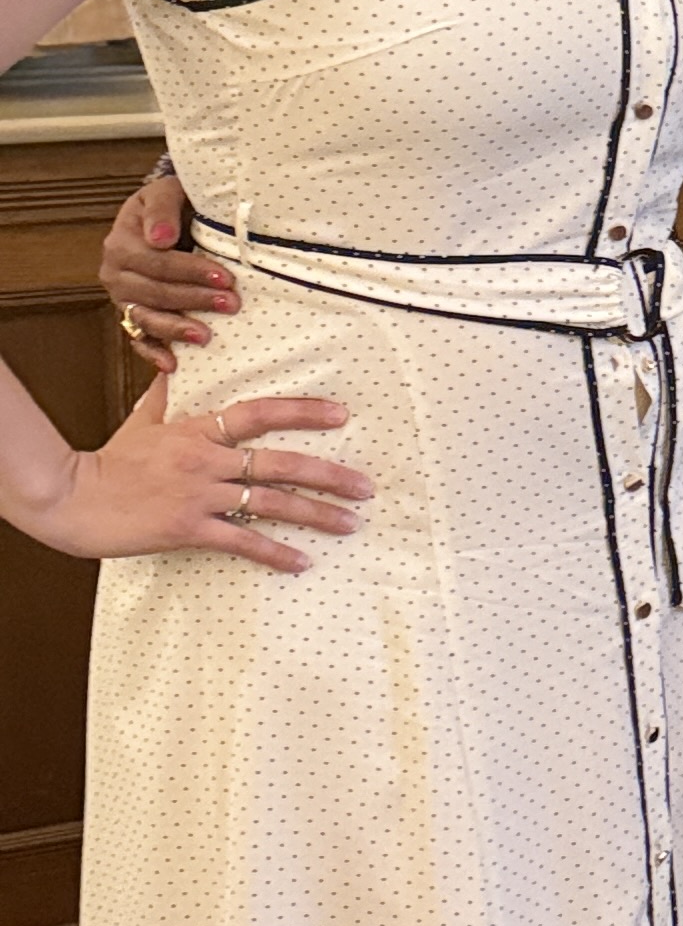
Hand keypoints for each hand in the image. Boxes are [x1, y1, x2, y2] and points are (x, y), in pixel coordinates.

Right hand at [18, 372, 371, 571]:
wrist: (73, 498)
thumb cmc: (107, 462)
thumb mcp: (142, 421)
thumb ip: (166, 395)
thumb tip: (174, 363)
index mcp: (199, 431)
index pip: (259, 414)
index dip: (302, 411)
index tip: (340, 414)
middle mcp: (207, 460)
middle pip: (280, 462)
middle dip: (328, 474)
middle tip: (366, 486)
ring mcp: (200, 495)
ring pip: (270, 503)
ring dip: (315, 513)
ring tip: (351, 523)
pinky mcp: (188, 529)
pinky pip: (242, 542)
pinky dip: (274, 553)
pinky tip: (302, 562)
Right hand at [100, 164, 235, 359]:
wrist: (167, 217)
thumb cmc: (173, 204)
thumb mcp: (167, 192)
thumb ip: (162, 208)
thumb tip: (162, 237)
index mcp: (121, 242)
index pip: (157, 262)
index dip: (190, 271)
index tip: (224, 276)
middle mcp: (116, 273)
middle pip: (154, 292)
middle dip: (194, 299)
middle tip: (231, 303)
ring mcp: (124, 298)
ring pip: (146, 318)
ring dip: (176, 328)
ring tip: (205, 335)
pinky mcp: (133, 316)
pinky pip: (138, 339)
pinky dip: (153, 353)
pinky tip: (172, 365)